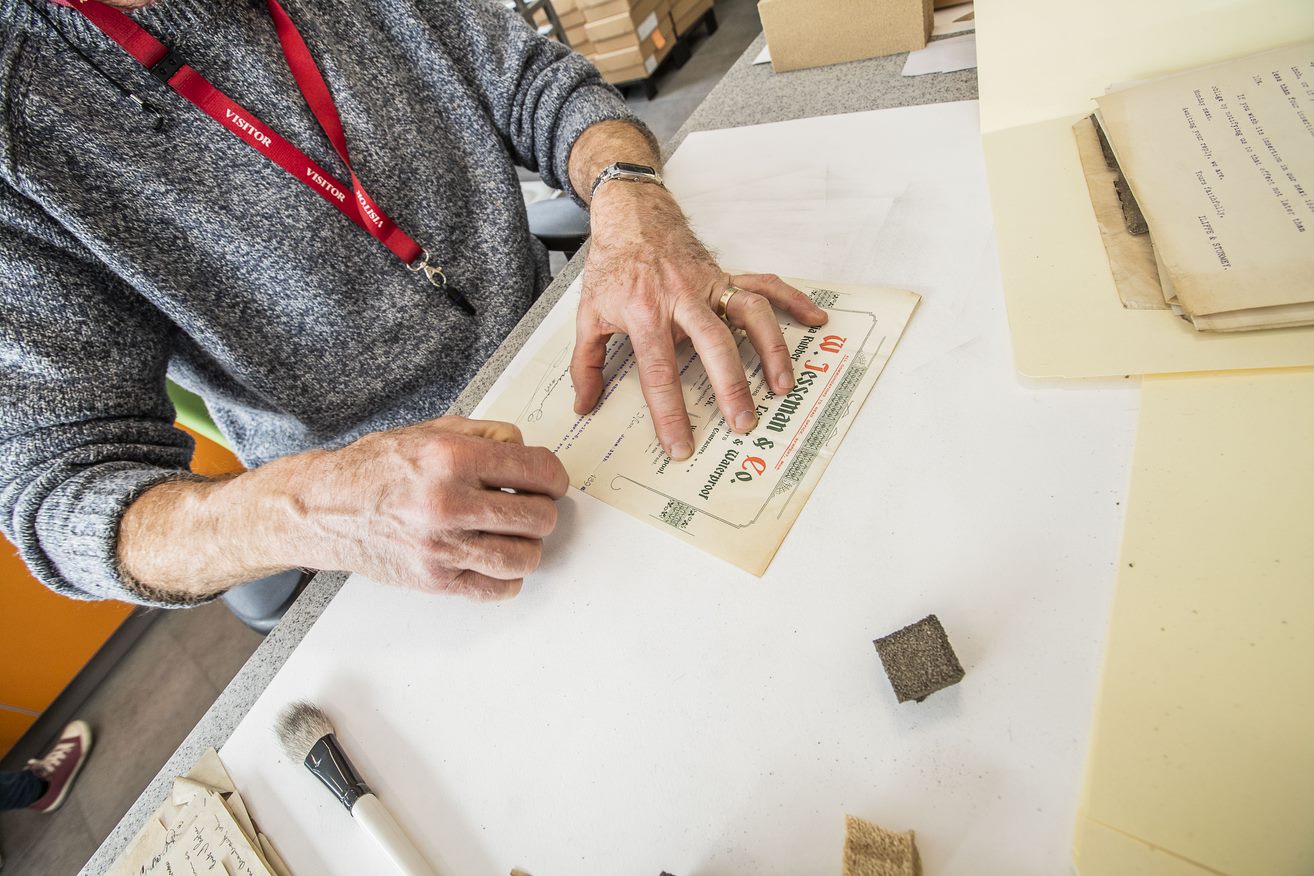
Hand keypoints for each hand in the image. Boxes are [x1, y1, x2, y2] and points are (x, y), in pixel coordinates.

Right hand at [302, 416, 568, 599]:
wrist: (325, 507)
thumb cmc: (378, 468)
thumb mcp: (433, 430)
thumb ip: (487, 435)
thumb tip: (529, 453)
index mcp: (452, 458)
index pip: (539, 470)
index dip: (554, 477)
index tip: (550, 482)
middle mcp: (448, 503)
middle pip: (539, 517)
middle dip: (542, 510)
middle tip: (528, 506)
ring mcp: (441, 547)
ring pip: (526, 557)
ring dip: (527, 545)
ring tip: (511, 533)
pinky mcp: (434, 579)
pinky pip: (499, 588)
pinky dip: (508, 576)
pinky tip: (495, 558)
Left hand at [573, 183, 826, 459]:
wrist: (632, 216)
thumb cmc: (612, 266)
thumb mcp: (588, 314)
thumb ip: (586, 362)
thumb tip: (584, 404)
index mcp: (645, 313)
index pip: (659, 372)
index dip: (670, 412)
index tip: (681, 445)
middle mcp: (683, 298)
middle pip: (714, 344)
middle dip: (730, 386)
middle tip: (742, 422)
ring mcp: (710, 285)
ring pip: (749, 315)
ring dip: (770, 349)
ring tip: (781, 385)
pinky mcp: (726, 275)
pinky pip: (765, 286)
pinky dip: (793, 301)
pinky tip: (815, 319)